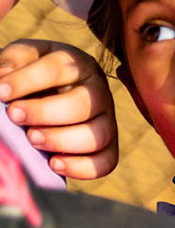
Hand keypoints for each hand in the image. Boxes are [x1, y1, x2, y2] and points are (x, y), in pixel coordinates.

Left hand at [0, 41, 117, 180]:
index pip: (57, 69)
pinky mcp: (109, 147)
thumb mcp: (22, 60)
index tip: (0, 92)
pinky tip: (53, 164)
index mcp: (78, 65)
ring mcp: (107, 121)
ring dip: (61, 140)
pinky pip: (106, 162)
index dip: (27, 81)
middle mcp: (99, 92)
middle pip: (81, 105)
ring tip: (31, 139)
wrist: (48, 95)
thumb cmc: (32, 76)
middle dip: (44, 113)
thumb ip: (12, 63)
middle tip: (14, 116)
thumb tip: (4, 79)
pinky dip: (81, 167)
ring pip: (96, 136)